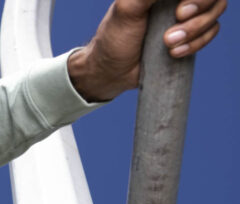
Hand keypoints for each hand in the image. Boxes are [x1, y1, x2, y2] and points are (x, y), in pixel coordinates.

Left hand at [69, 0, 226, 101]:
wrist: (112, 72)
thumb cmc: (114, 38)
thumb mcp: (127, 9)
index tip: (179, 10)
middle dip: (198, 11)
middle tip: (176, 21)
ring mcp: (186, 16)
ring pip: (214, 13)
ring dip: (195, 30)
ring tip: (168, 43)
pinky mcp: (190, 36)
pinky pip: (211, 32)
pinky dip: (196, 43)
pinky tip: (175, 52)